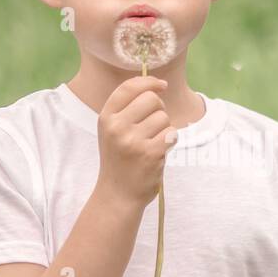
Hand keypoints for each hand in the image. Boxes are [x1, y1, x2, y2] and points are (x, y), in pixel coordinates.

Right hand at [94, 76, 178, 210]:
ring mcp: (133, 141)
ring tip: (151, 143)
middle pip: (151, 99)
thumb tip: (157, 85)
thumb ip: (128, 107)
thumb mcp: (113, 130)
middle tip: (153, 125)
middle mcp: (117, 127)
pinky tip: (158, 152)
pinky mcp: (150, 154)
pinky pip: (171, 134)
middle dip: (159, 108)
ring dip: (164, 128)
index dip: (149, 81)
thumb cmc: (120, 158)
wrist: (117, 194)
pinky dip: (169, 141)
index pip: (128, 87)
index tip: (161, 85)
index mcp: (106, 118)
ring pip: (164, 117)